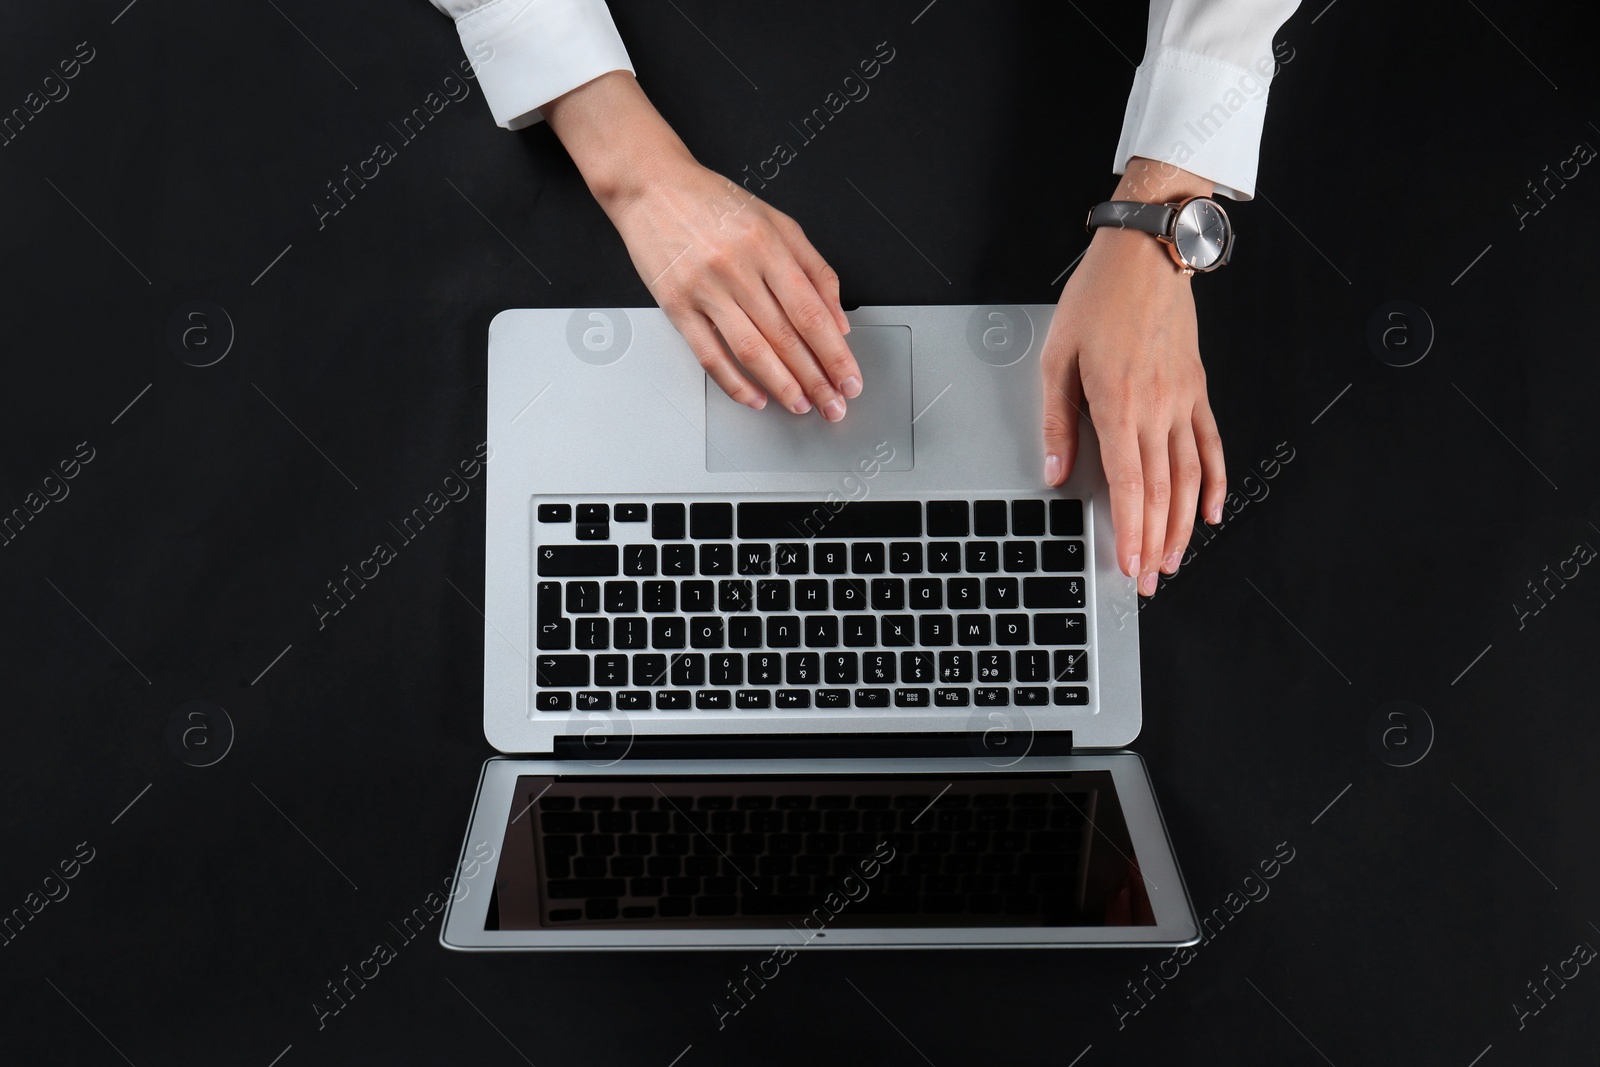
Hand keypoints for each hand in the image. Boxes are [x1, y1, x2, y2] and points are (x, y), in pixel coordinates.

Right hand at [543, 72, 859, 418]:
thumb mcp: (777, 222)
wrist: (651, 186)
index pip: (811, 312)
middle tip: (833, 406)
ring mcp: (705, 289)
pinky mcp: (676, 305)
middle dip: (816, 378)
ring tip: (801, 405)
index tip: (849, 380)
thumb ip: (813, 268)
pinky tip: (754, 397)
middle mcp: (738, 268)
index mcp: (769, 246)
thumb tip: (838, 319)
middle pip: (786, 337)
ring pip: (751, 350)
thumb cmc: (714, 203)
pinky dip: (734, 382)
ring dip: (781, 385)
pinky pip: (709, 354)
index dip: (835, 353)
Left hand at [1040, 159, 1226, 596]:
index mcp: (1118, 404)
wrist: (1147, 255)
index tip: (1130, 566)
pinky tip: (1211, 510)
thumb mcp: (1058, 358)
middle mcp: (1157, 408)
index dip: (1131, 532)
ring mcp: (1182, 401)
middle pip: (1160, 491)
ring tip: (1175, 559)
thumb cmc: (1099, 299)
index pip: (1128, 485)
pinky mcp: (1197, 389)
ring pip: (1189, 477)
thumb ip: (1057, 422)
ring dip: (1184, 524)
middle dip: (1155, 543)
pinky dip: (1214, 480)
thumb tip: (1055, 473)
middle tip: (1149, 581)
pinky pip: (1210, 443)